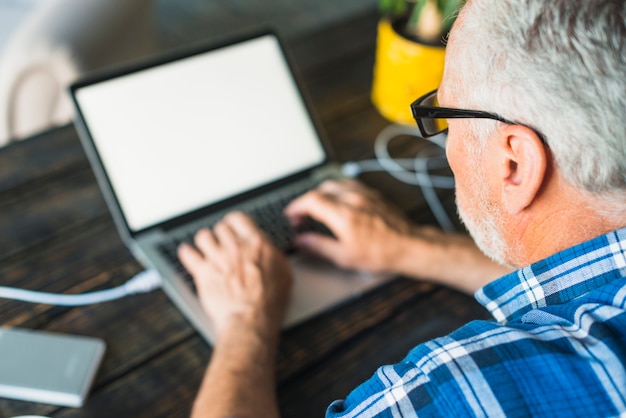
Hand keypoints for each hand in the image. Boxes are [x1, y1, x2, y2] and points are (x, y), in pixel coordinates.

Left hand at [178, 212, 292, 340]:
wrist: (250, 320)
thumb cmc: (268, 302)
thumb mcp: (283, 274)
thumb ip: (274, 256)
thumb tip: (271, 251)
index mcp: (256, 244)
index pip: (239, 219)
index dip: (234, 222)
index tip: (233, 226)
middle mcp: (235, 247)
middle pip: (220, 227)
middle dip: (220, 234)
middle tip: (221, 241)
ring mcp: (218, 258)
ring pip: (203, 236)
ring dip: (205, 241)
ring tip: (206, 246)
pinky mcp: (203, 272)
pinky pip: (188, 254)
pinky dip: (187, 253)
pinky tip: (188, 253)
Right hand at [285, 179, 415, 272]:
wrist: (409, 246)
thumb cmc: (381, 253)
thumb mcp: (344, 257)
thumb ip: (318, 246)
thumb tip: (301, 241)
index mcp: (343, 215)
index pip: (311, 201)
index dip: (296, 206)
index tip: (291, 215)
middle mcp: (353, 199)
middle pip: (321, 190)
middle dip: (307, 201)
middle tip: (302, 216)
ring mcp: (364, 194)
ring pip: (335, 184)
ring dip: (321, 194)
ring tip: (317, 208)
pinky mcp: (373, 194)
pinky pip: (349, 184)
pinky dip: (337, 190)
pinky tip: (337, 200)